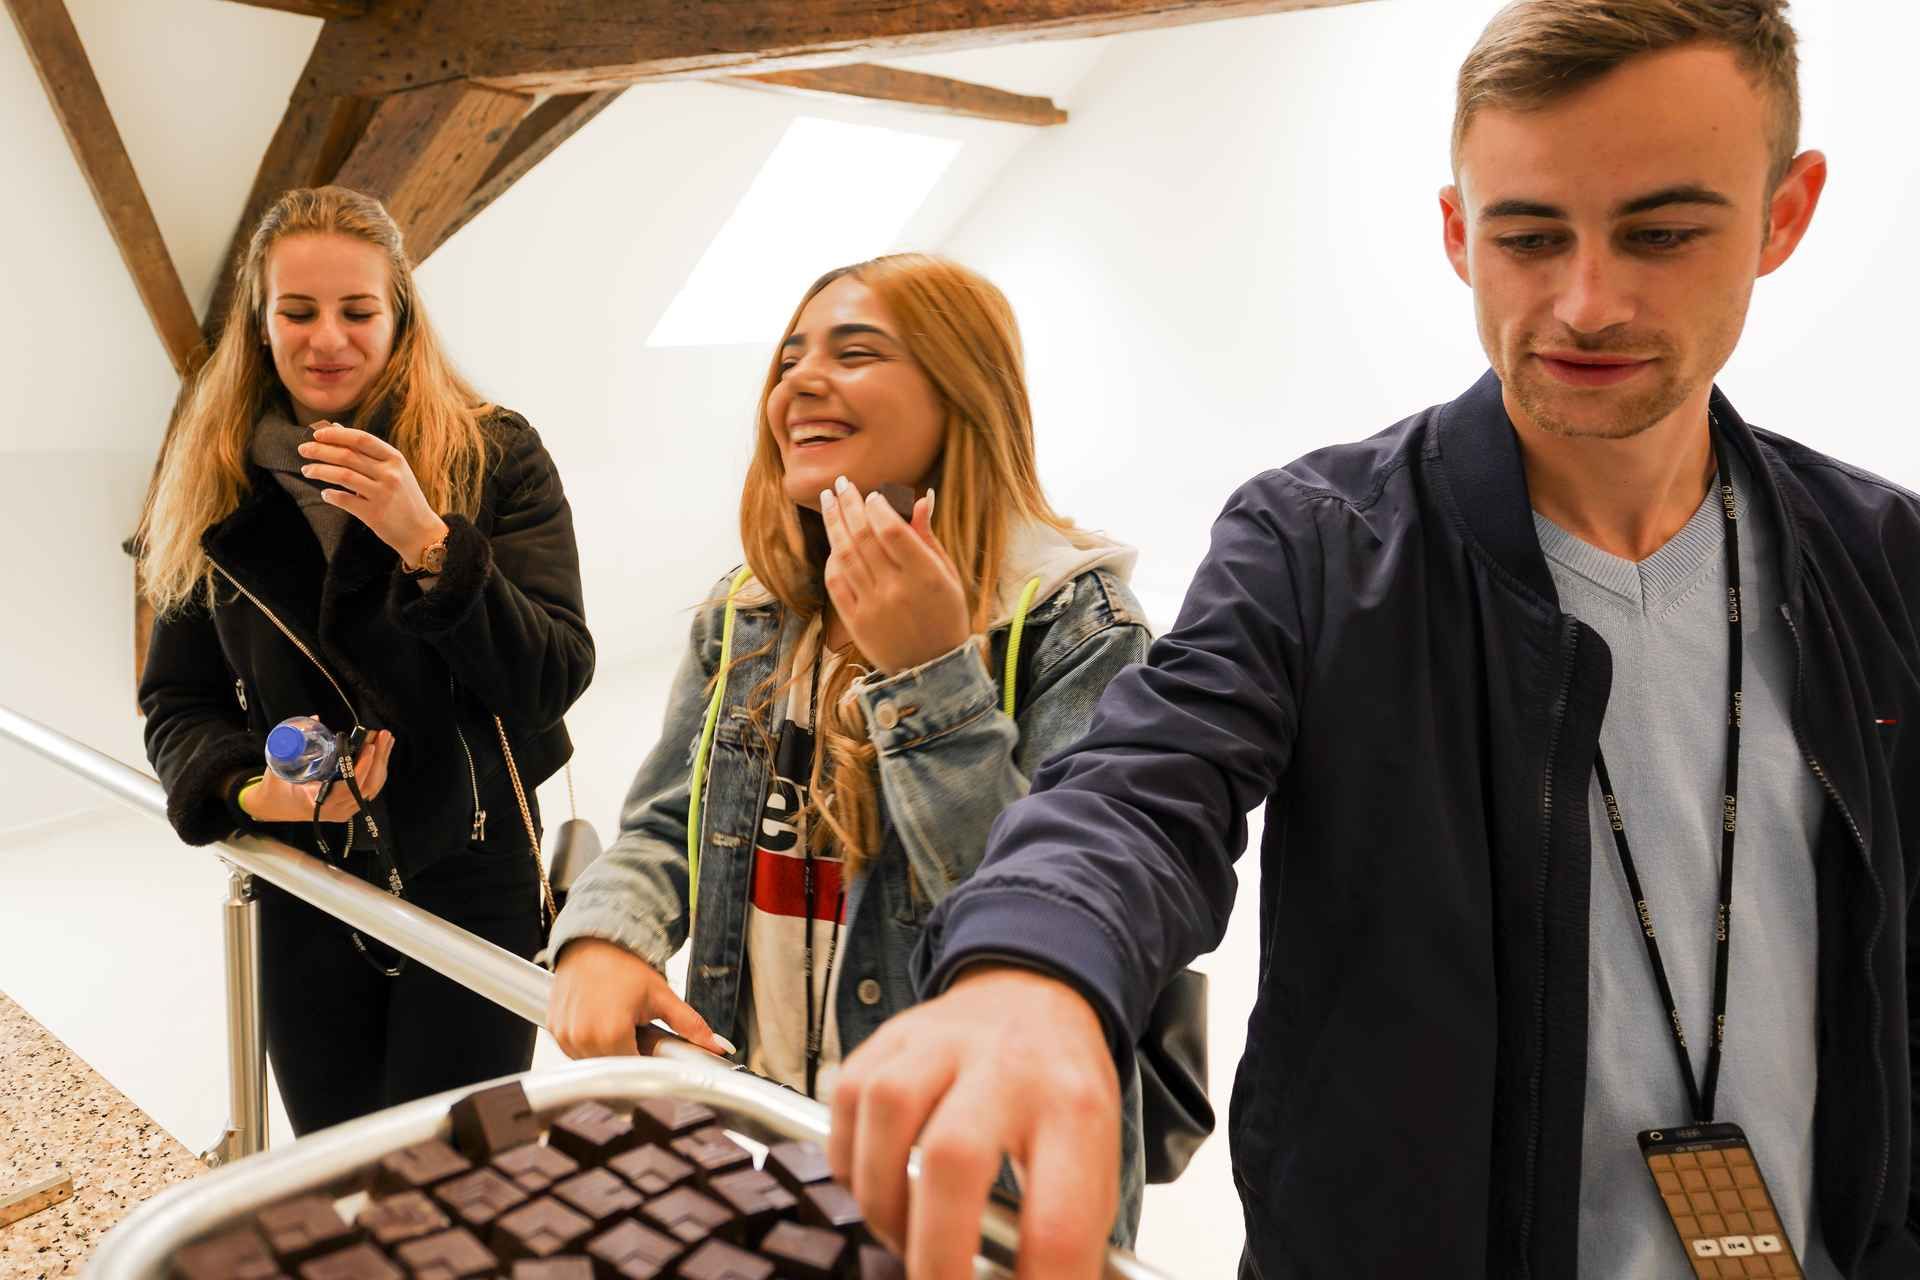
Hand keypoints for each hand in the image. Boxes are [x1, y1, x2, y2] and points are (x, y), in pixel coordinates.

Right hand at [239, 730, 394, 822]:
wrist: (271, 808)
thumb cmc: (275, 787)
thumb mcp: (279, 766)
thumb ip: (294, 744)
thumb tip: (316, 718)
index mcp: (317, 802)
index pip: (348, 788)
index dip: (362, 768)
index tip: (370, 747)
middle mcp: (335, 810)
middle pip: (367, 786)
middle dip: (378, 759)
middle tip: (384, 735)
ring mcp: (344, 811)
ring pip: (371, 787)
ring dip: (380, 762)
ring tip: (387, 739)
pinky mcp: (348, 807)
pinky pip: (368, 789)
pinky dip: (376, 770)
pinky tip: (381, 752)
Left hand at [297, 424, 447, 566]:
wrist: (421, 531)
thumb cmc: (404, 497)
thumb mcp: (393, 470)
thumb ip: (365, 450)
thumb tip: (335, 428)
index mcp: (395, 459)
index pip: (361, 439)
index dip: (336, 435)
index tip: (316, 434)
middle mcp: (390, 474)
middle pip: (348, 455)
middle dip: (321, 450)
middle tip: (303, 450)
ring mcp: (383, 494)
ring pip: (343, 475)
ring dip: (320, 471)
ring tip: (306, 470)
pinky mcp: (375, 514)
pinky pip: (345, 500)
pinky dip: (331, 495)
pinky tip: (325, 494)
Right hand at [547, 938, 735, 1058]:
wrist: (594, 941)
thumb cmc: (624, 964)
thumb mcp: (662, 996)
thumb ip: (691, 1026)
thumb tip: (719, 1046)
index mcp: (611, 1033)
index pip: (634, 1072)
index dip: (648, 1066)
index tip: (655, 1055)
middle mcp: (583, 1038)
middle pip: (614, 1070)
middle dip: (630, 1057)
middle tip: (639, 1033)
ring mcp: (565, 1035)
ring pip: (594, 1064)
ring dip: (610, 1053)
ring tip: (620, 1024)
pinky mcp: (555, 1031)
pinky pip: (576, 1053)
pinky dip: (591, 1045)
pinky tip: (601, 1024)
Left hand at [818, 477, 971, 674]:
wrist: (932, 670)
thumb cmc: (945, 616)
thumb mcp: (947, 576)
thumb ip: (928, 538)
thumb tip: (920, 498)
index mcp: (925, 576)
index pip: (892, 530)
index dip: (878, 506)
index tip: (872, 494)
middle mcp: (896, 590)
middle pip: (864, 536)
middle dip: (850, 504)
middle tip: (841, 484)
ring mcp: (872, 606)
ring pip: (845, 555)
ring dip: (834, 523)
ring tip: (829, 501)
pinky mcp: (856, 621)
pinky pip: (836, 582)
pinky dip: (832, 558)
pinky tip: (833, 540)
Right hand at [829, 964, 1118, 1279]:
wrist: (1035, 994)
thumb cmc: (1061, 1091)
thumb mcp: (1094, 1158)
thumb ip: (1064, 1232)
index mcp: (1074, 1110)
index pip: (1060, 1222)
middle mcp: (1008, 1065)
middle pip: (954, 1157)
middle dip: (936, 1254)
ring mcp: (943, 1042)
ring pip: (887, 1116)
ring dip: (884, 1203)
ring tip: (903, 1237)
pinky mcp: (892, 1036)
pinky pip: (847, 1102)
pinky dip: (850, 1163)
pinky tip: (877, 1185)